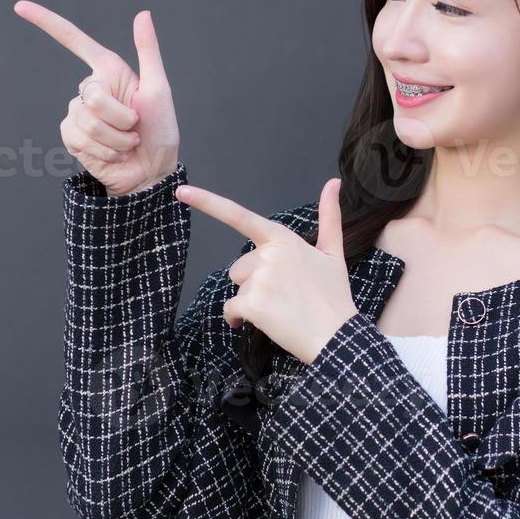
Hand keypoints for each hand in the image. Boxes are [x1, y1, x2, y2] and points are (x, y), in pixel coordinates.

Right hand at [14, 0, 179, 196]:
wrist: (150, 171)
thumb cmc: (160, 130)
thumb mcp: (159, 89)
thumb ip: (148, 51)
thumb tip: (143, 13)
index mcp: (109, 70)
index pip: (73, 40)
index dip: (46, 21)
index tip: (19, 6)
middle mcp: (90, 88)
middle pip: (91, 95)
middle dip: (120, 117)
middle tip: (135, 127)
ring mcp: (78, 112)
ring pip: (86, 119)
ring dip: (114, 138)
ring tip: (127, 143)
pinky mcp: (71, 135)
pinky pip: (79, 137)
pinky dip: (103, 150)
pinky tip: (114, 154)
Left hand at [175, 177, 358, 364]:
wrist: (338, 337)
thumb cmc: (333, 296)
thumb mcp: (333, 253)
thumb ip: (329, 216)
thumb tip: (333, 181)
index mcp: (283, 238)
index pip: (239, 216)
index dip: (208, 202)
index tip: (182, 192)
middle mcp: (268, 254)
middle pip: (239, 267)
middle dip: (254, 282)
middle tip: (285, 295)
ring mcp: (259, 279)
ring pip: (236, 288)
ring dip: (250, 300)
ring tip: (280, 308)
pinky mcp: (252, 303)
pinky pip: (230, 309)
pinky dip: (238, 319)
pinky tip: (263, 323)